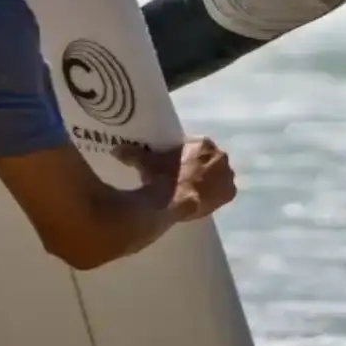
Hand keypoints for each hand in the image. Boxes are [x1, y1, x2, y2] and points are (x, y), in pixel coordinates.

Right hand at [114, 137, 236, 220]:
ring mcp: (227, 175)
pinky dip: (218, 197)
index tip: (182, 167)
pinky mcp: (229, 193)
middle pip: (212, 162)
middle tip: (188, 180)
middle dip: (202, 169)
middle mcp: (220, 156)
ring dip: (212, 182)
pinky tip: (206, 201)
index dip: (191, 158)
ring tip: (197, 192)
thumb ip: (133, 153)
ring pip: (220, 177)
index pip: (199, 148)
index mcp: (204, 144)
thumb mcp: (146, 162)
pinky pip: (225, 193)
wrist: (174, 199)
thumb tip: (116, 150)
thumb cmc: (162, 176)